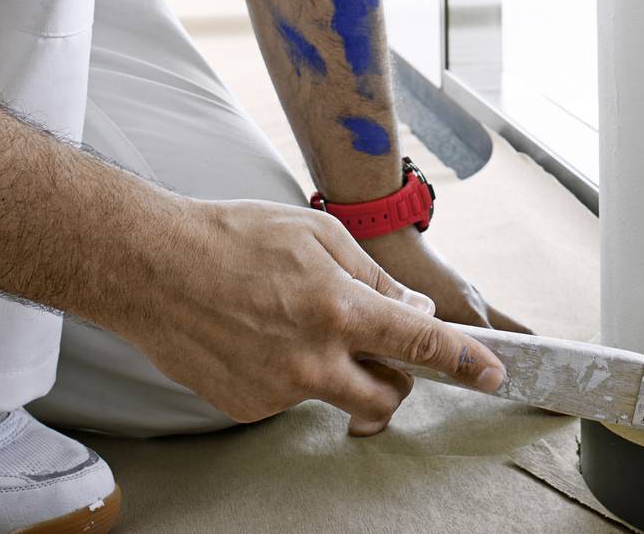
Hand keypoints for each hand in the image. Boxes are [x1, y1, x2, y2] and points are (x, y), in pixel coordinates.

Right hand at [123, 198, 508, 438]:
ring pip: (333, 396)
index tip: (492, 375)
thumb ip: (372, 278)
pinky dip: (289, 373)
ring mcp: (276, 390)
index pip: (420, 345)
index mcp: (337, 309)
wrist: (151, 267)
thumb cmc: (233, 237)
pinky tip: (259, 336)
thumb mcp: (316, 235)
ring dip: (336, 371)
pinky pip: (288, 398)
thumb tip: (412, 310)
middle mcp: (311, 360)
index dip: (464, 362)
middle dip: (397, 382)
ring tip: (295, 322)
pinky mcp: (245, 408)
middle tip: (383, 351)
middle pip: (385, 399)